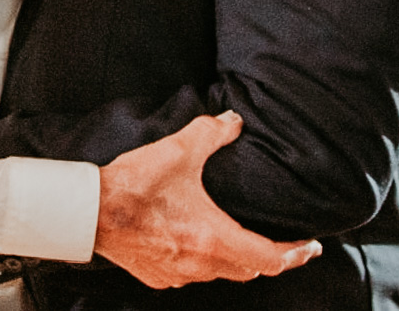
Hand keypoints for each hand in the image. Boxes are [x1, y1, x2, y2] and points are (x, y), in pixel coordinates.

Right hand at [94, 112, 319, 287]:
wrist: (88, 212)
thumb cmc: (133, 185)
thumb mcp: (178, 150)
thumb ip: (212, 133)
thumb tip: (235, 121)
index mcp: (214, 238)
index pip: (270, 258)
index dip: (295, 254)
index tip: (310, 246)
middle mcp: (200, 264)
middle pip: (249, 270)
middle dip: (268, 256)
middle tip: (283, 242)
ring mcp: (177, 275)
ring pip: (220, 274)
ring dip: (235, 259)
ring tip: (241, 239)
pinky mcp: (157, 276)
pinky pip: (191, 274)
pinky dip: (203, 261)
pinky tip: (196, 243)